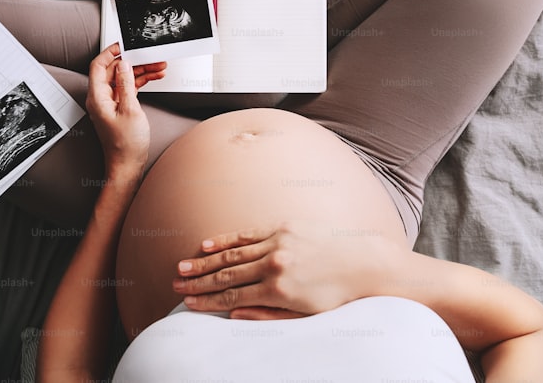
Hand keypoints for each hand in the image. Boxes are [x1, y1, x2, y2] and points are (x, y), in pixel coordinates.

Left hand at [85, 43, 165, 179]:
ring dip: (140, 71)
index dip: (111, 52)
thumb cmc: (126, 145)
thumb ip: (126, 84)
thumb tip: (124, 64)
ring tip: (158, 67)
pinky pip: (128, 88)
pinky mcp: (119, 108)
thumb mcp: (130, 109)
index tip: (124, 45)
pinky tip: (154, 78)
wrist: (127, 165)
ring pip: (123, 78)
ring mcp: (109, 103)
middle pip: (113, 70)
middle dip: (132, 61)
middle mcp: (100, 98)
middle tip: (149, 56)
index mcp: (97, 97)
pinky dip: (140, 82)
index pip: (98, 65)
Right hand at [172, 221, 407, 319]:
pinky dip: (226, 239)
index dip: (207, 300)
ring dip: (205, 260)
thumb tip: (235, 315)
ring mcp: (279, 241)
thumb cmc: (338, 296)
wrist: (367, 265)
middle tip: (176, 283)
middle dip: (198, 280)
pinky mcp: (285, 226)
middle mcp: (275, 263)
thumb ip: (267, 316)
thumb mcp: (304, 317)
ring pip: (232, 251)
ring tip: (184, 265)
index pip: (232, 297)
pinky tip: (208, 244)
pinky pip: (249, 234)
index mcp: (278, 289)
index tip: (187, 302)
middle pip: (226, 273)